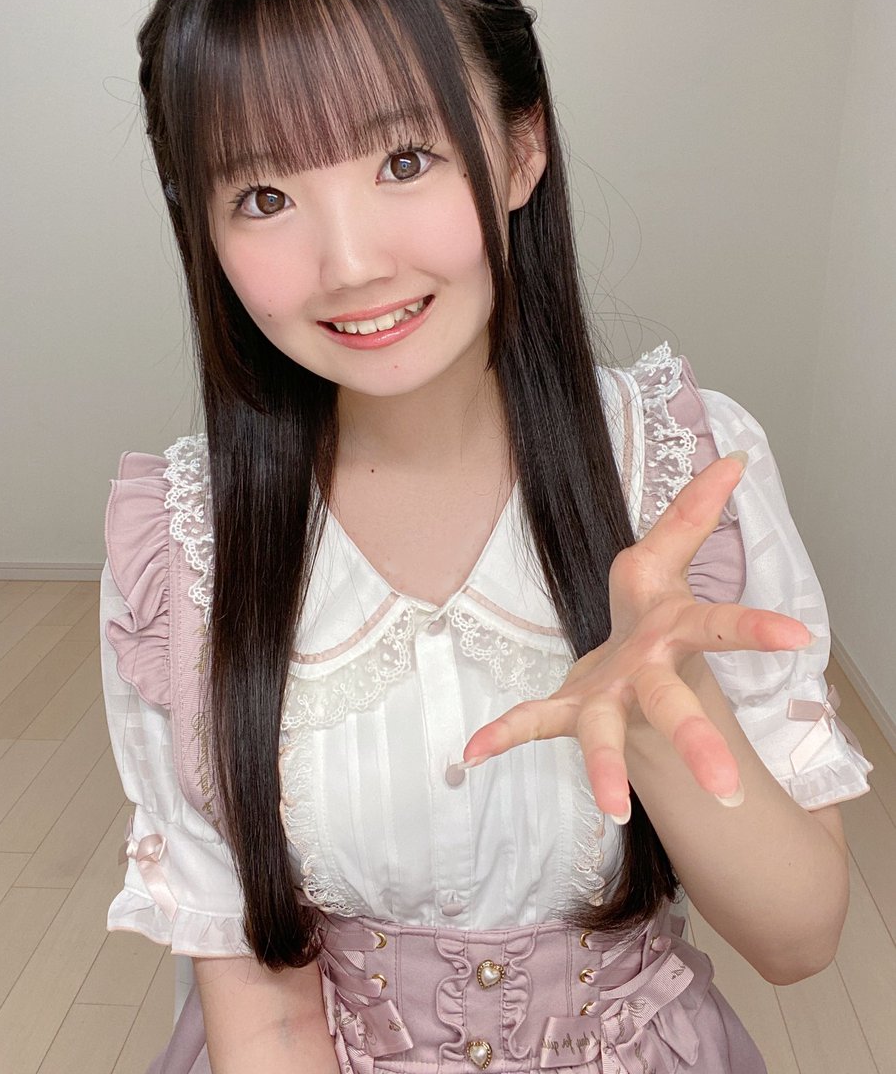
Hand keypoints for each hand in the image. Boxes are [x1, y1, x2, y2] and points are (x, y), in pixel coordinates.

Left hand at [462, 453, 811, 818]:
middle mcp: (644, 675)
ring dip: (607, 771)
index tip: (797, 637)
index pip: (720, 627)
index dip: (755, 629)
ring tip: (612, 811)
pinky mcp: (569, 710)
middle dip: (695, 741)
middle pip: (671, 703)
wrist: (631, 679)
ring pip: (609, 736)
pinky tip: (470, 752)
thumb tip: (734, 458)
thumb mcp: (669, 561)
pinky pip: (534, 723)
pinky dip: (503, 735)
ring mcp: (606, 699)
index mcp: (673, 633)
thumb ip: (694, 511)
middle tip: (723, 786)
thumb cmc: (651, 619)